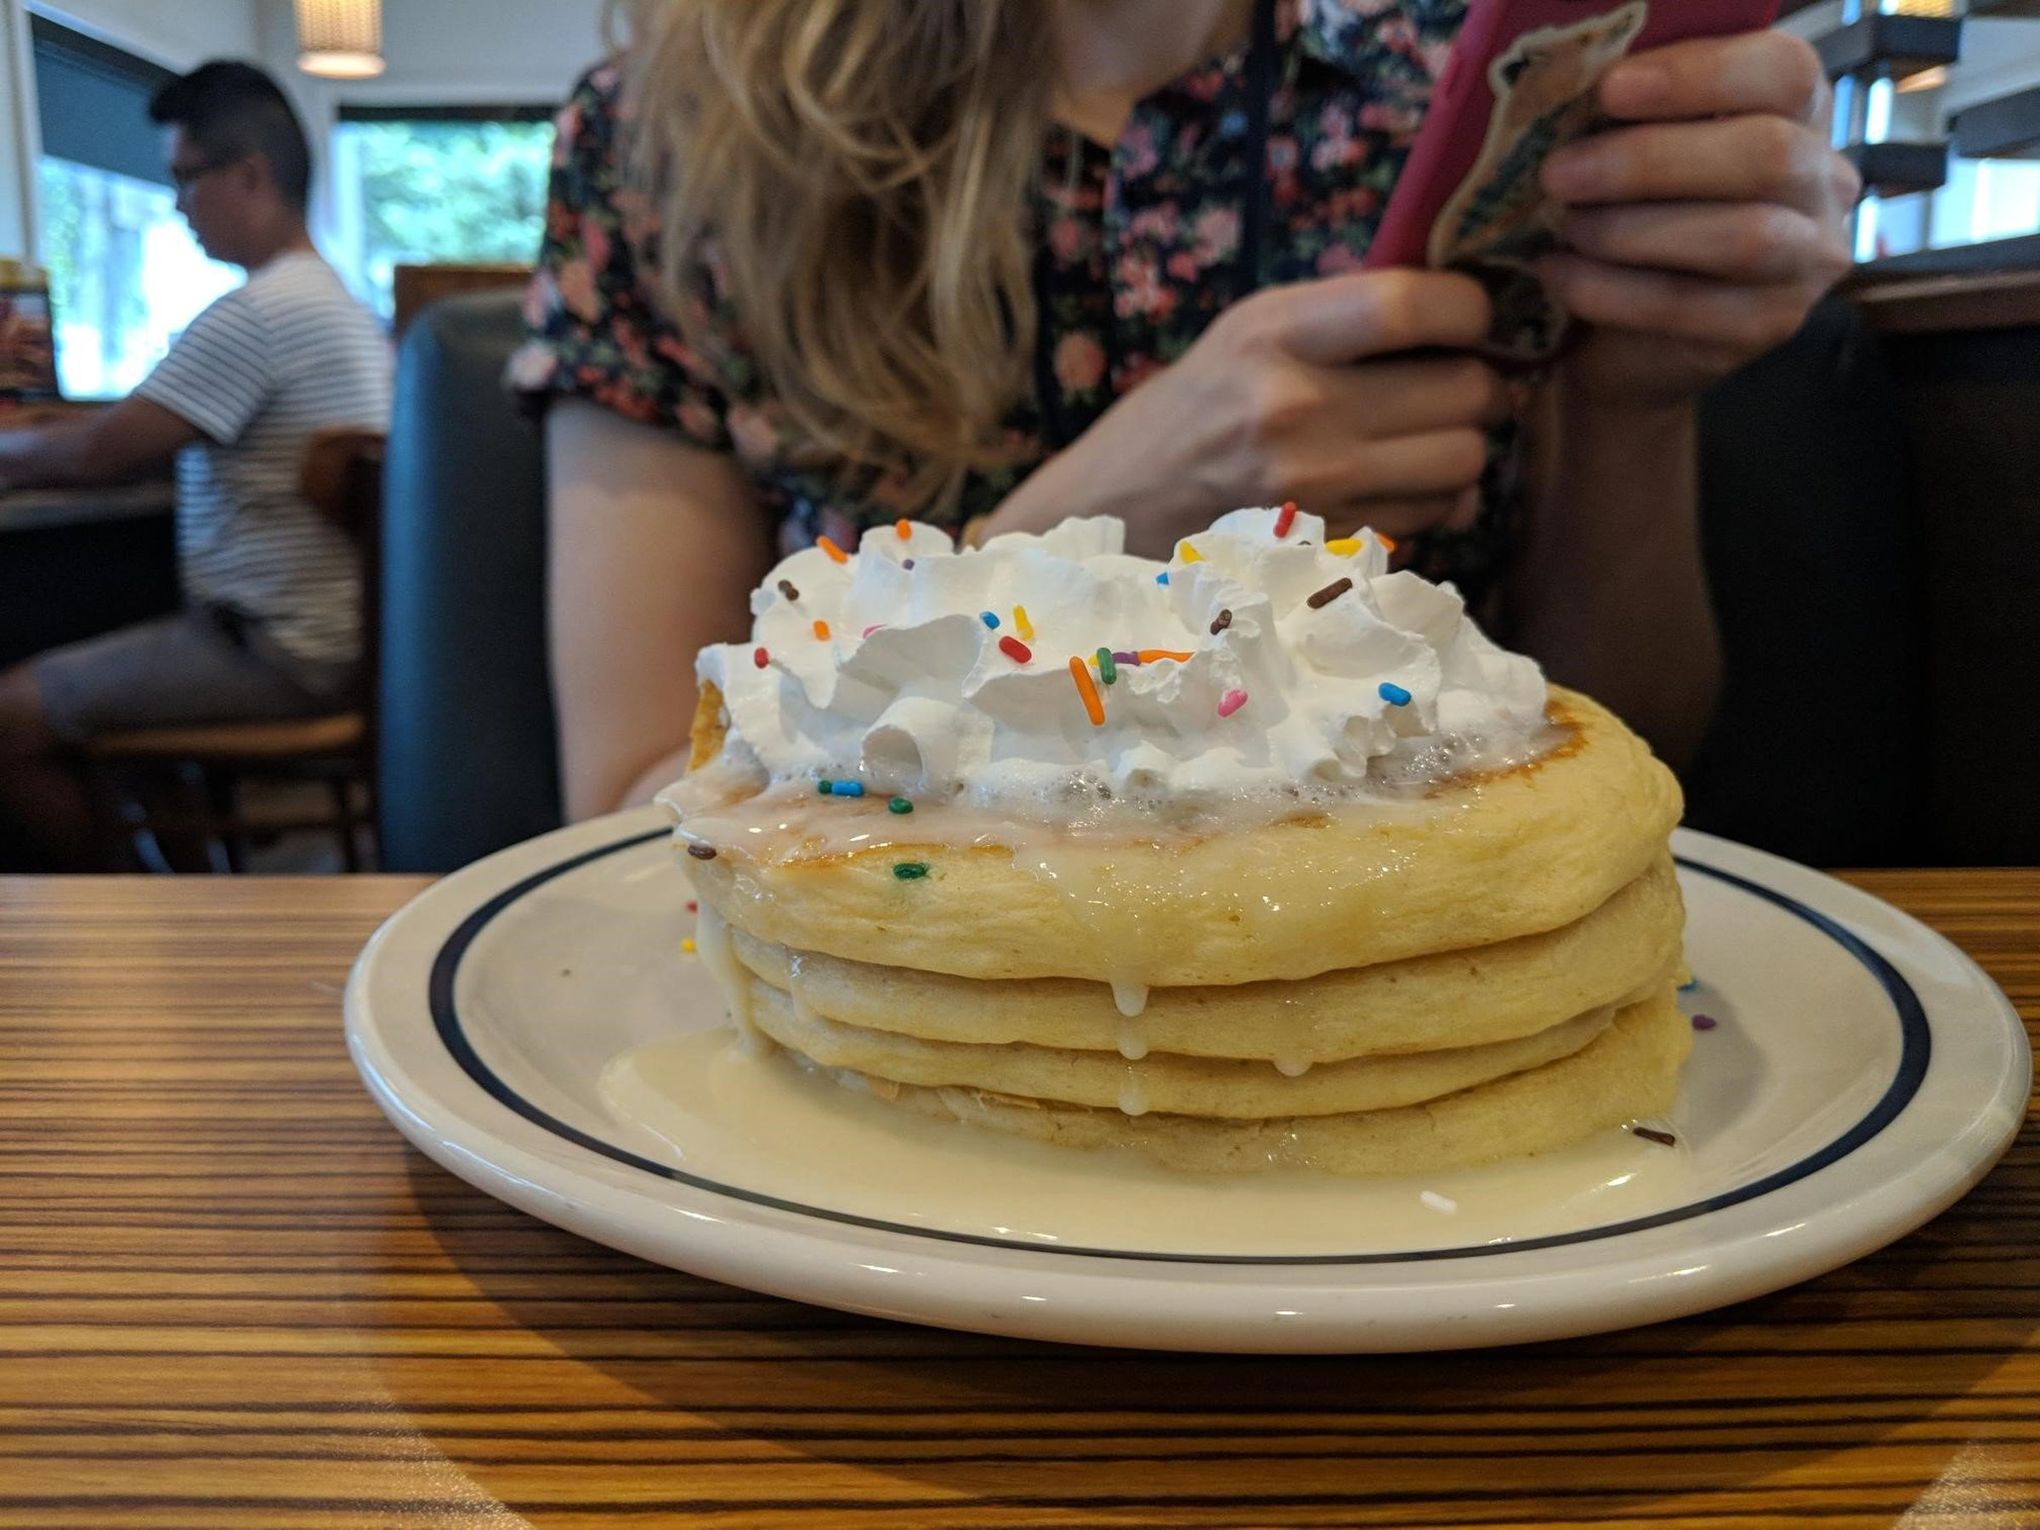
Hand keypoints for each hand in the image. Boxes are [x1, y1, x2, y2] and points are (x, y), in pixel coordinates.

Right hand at [992, 270, 1507, 553]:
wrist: (1114, 510)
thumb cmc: (1192, 412)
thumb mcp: (1248, 334)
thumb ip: (1344, 318)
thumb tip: (1463, 314)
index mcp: (1275, 334)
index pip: (1418, 307)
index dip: (1471, 311)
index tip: (1469, 320)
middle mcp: (1298, 408)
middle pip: (1464, 392)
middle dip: (1476, 388)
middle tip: (1453, 387)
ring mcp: (1314, 486)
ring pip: (1463, 463)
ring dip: (1460, 452)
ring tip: (1424, 440)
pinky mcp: (1326, 543)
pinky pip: (1433, 517)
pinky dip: (1432, 502)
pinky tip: (1395, 486)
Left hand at [1539, 33, 1858, 407]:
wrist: (1627, 344)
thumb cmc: (1635, 219)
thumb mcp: (1641, 152)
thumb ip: (1636, 113)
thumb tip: (1576, 74)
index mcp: (1800, 115)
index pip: (1788, 71)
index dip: (1701, 74)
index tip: (1611, 87)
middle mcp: (1825, 185)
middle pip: (1768, 156)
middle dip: (1649, 162)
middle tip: (1558, 172)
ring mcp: (1807, 263)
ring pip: (1741, 237)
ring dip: (1631, 229)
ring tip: (1563, 225)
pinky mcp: (1768, 326)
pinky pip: (1691, 304)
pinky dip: (1610, 289)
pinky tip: (1557, 274)